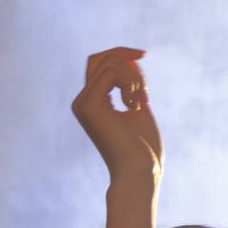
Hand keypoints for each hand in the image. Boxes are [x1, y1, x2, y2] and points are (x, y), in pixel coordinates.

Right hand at [71, 47, 162, 184]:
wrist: (139, 172)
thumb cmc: (143, 148)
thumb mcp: (139, 108)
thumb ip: (133, 85)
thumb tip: (131, 59)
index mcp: (92, 102)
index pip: (100, 64)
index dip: (122, 54)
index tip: (143, 55)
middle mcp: (82, 101)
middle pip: (100, 58)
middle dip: (128, 61)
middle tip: (145, 90)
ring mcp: (82, 103)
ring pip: (108, 63)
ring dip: (134, 78)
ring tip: (140, 103)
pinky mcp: (88, 105)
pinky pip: (111, 73)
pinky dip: (131, 83)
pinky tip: (135, 106)